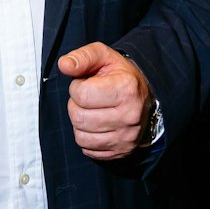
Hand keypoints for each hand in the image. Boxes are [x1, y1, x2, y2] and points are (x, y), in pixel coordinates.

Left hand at [58, 42, 154, 160]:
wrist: (145, 98)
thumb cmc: (121, 76)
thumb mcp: (104, 57)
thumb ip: (83, 57)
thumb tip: (64, 65)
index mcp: (126, 89)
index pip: (82, 95)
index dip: (76, 87)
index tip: (86, 84)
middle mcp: (130, 115)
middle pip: (78, 117)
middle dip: (76, 106)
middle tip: (88, 99)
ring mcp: (126, 137)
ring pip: (80, 136)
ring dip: (80, 123)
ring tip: (92, 111)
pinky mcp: (121, 151)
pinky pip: (87, 149)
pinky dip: (86, 137)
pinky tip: (96, 125)